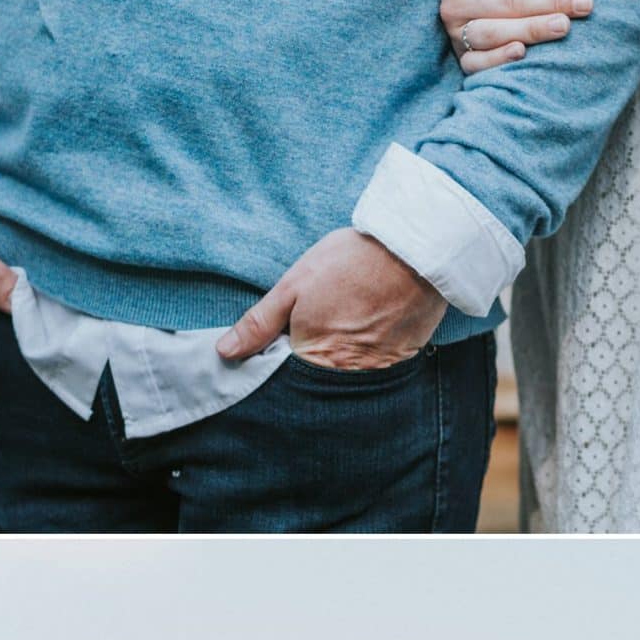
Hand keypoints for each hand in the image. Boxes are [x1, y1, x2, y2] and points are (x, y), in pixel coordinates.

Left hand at [216, 228, 445, 369]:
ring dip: (335, 368)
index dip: (273, 369)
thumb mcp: (294, 285)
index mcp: (313, 359)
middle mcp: (346, 375)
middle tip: (309, 338)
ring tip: (338, 333)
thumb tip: (225, 351)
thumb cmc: (350, 263)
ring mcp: (377, 372)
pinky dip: (363, 361)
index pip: (282, 384)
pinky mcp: (401, 362)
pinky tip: (363, 335)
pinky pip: (374, 375)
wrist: (414, 251)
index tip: (271, 353)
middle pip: (314, 388)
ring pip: (344, 384)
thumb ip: (259, 323)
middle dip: (304, 372)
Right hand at [440, 0, 592, 75]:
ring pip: (493, 33)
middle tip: (585, 4)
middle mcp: (453, 2)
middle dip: (550, 3)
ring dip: (531, 30)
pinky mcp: (462, 58)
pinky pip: (476, 63)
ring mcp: (455, 32)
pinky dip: (497, 59)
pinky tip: (521, 53)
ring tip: (564, 25)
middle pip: (507, 4)